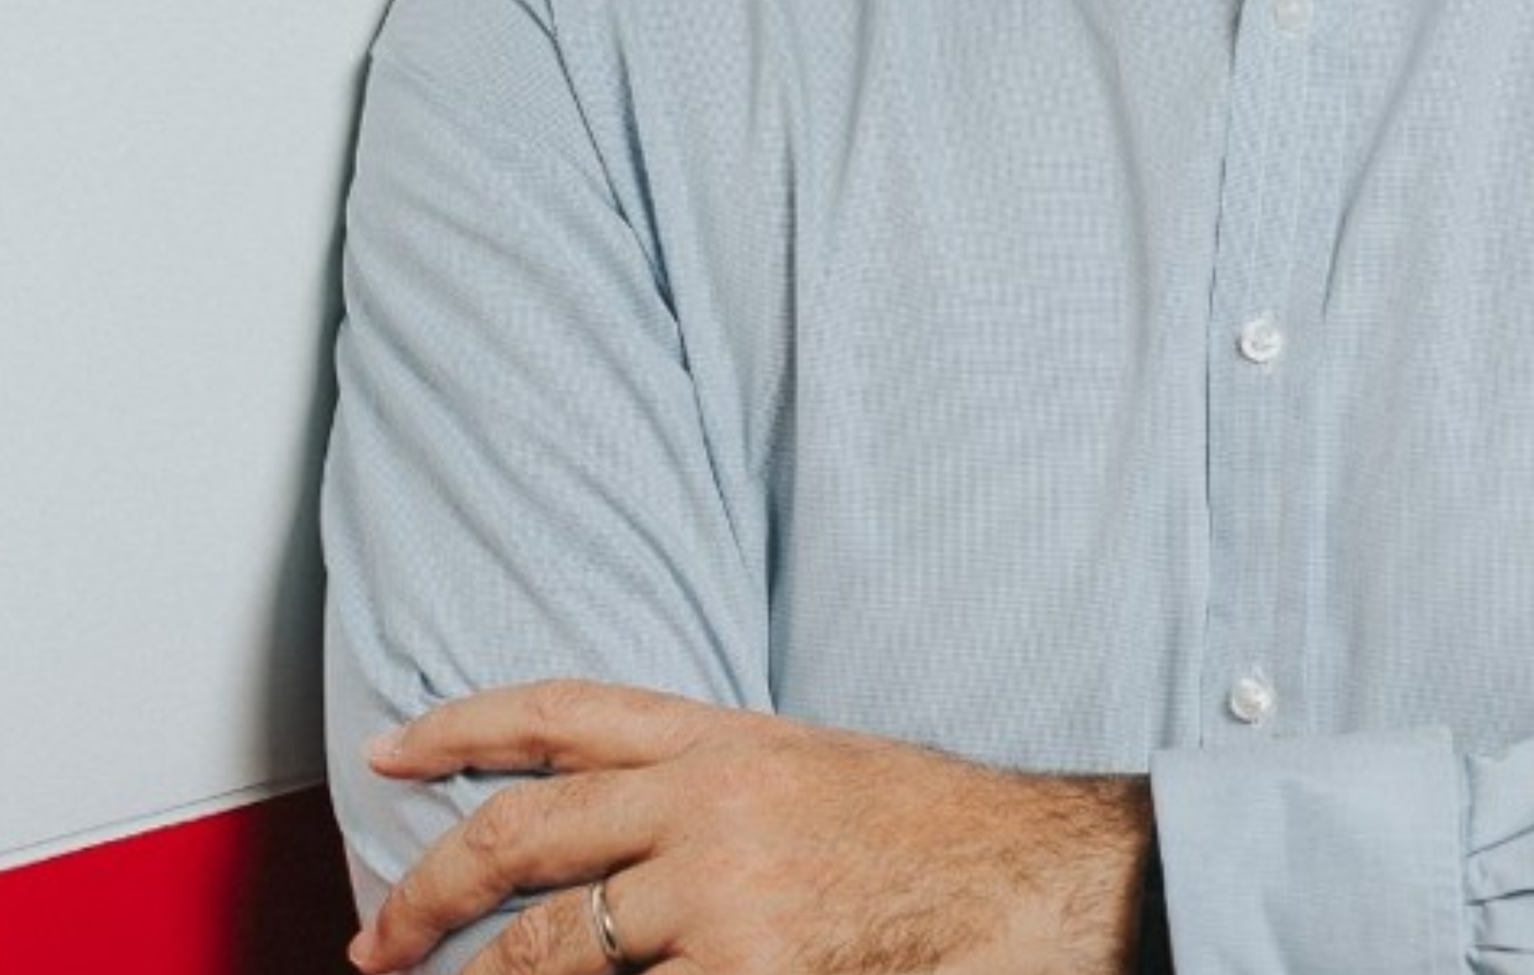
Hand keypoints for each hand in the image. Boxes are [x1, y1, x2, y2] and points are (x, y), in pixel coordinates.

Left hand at [347, 681, 1149, 974]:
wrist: (1024, 879)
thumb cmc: (927, 835)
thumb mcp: (806, 769)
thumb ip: (707, 784)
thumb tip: (605, 836)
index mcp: (723, 739)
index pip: (564, 713)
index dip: (463, 725)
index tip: (389, 753)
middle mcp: (707, 801)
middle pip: (520, 834)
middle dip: (424, 897)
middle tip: (378, 939)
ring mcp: (719, 894)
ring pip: (549, 949)